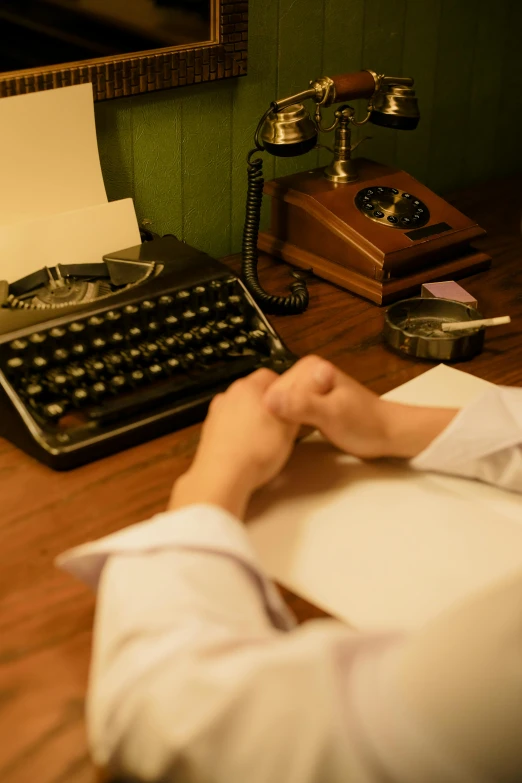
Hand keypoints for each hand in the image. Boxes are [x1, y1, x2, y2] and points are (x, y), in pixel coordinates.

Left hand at [169, 369, 298, 517]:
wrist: (223, 476)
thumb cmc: (255, 451)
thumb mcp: (289, 429)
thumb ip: (294, 408)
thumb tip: (299, 400)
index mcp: (248, 388)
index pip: (270, 376)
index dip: (284, 389)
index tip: (291, 403)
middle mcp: (229, 396)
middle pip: (253, 392)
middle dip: (267, 405)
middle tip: (280, 423)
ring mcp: (216, 413)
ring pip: (240, 409)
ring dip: (251, 419)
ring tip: (264, 440)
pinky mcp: (209, 431)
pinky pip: (229, 426)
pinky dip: (238, 433)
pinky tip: (248, 449)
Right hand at [263, 355, 457, 458]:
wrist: (390, 434)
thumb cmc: (365, 425)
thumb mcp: (331, 415)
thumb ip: (302, 405)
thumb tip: (268, 400)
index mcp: (309, 368)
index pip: (272, 388)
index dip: (269, 410)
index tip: (275, 429)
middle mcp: (307, 373)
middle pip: (275, 396)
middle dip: (273, 415)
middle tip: (277, 435)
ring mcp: (310, 388)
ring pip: (281, 405)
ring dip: (278, 421)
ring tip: (280, 436)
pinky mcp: (313, 404)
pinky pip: (290, 412)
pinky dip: (287, 423)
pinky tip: (287, 435)